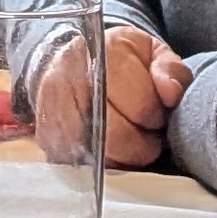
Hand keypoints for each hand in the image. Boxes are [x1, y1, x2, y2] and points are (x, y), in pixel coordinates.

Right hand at [30, 26, 190, 165]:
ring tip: (129, 141)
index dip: (157, 117)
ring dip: (122, 157)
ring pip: (98, 154)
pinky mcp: (45, 135)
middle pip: (116, 136)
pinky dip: (101, 163)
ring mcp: (53, 109)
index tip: (158, 114)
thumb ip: (171, 70)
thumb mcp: (151, 53)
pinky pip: (79, 164)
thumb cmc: (118, 60)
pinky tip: (110, 149)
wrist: (70, 60)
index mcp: (104, 54)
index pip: (141, 106)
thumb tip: (171, 93)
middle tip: (148, 137)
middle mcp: (72, 80)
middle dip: (141, 144)